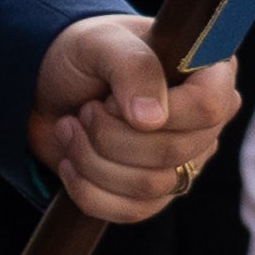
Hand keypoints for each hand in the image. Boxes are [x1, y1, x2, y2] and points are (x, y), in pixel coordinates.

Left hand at [31, 12, 243, 226]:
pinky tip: (69, 161)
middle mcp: (205, 122)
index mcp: (209, 74)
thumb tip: (153, 120)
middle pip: (172, 153)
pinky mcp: (153, 192)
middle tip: (84, 110)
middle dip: (109, 134)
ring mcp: (184, 161)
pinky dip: (87, 189)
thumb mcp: (100, 43)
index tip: (110, 100)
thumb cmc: (82, 55)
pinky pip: (130, 211)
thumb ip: (132, 67)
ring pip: (150, 186)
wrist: (45, 87)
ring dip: (92, 159)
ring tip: (70, 127)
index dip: (159, 112)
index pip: (209, 107)